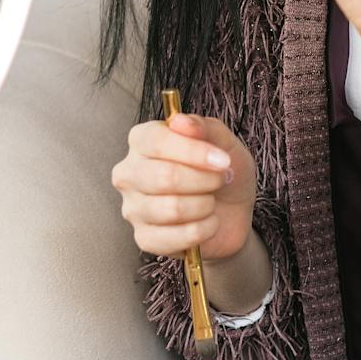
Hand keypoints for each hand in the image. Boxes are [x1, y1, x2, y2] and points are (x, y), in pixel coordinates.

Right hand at [111, 114, 256, 262]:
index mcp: (142, 140)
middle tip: (221, 179)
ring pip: (171, 209)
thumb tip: (180, 121)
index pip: (155, 141)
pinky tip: (208, 223)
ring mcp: (132, 207)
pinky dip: (201, 231)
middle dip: (205, 180)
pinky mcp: (143, 238)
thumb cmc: (221, 171)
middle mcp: (129, 172)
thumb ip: (204, 127)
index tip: (224, 160)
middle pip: (164, 177)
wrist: (231, 213)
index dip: (194, 151)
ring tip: (212, 201)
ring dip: (205, 206)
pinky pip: (173, 238)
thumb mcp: (224, 143)